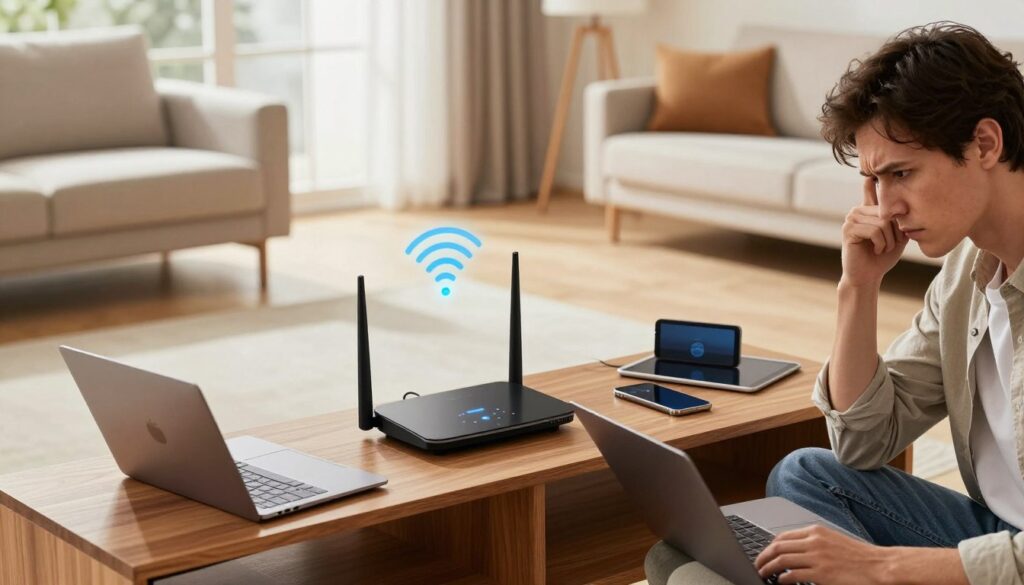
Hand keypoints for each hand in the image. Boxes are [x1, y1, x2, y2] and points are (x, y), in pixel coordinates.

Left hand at [755, 524, 895, 584]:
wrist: (879, 566)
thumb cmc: (860, 557)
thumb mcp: (833, 541)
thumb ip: (814, 543)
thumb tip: (795, 552)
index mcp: (816, 531)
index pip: (782, 536)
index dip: (769, 547)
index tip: (764, 555)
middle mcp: (814, 541)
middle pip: (777, 547)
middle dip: (763, 557)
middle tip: (758, 566)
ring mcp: (816, 557)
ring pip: (781, 561)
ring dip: (768, 569)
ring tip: (763, 575)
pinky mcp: (821, 574)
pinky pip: (792, 576)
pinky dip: (782, 580)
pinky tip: (780, 583)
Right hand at [839, 178, 907, 287]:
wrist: (867, 276)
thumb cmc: (883, 256)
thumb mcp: (897, 234)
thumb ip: (899, 218)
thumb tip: (906, 200)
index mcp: (869, 208)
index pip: (871, 186)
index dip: (875, 175)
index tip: (873, 165)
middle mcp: (858, 209)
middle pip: (887, 212)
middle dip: (894, 232)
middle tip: (888, 245)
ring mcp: (851, 218)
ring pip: (883, 222)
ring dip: (888, 240)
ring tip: (881, 248)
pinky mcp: (848, 230)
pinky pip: (874, 231)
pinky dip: (880, 244)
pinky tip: (874, 250)